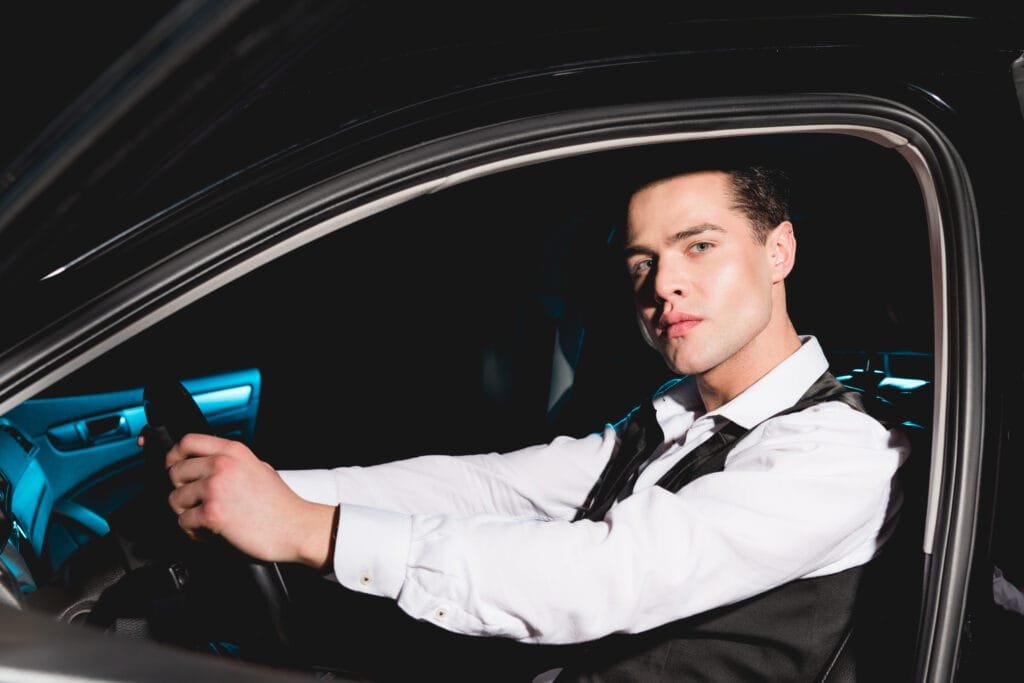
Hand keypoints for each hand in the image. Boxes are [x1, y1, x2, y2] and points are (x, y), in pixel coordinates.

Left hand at [162, 433, 335, 567]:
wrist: (295, 527)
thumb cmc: (280, 504)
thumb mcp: (258, 467)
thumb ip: (232, 462)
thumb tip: (208, 465)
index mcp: (233, 451)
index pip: (187, 441)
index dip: (175, 455)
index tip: (174, 466)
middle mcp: (222, 465)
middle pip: (175, 471)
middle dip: (182, 490)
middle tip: (196, 502)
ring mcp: (216, 487)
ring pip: (175, 498)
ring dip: (187, 513)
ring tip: (206, 519)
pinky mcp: (212, 512)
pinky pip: (183, 522)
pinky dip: (193, 531)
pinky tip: (210, 532)